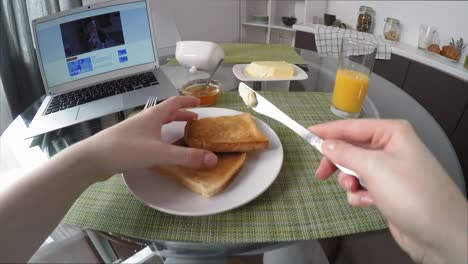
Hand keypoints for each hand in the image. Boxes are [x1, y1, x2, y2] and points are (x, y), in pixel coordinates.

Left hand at [79, 96, 217, 178]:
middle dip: (181, 114)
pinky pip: (149, 134)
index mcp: (153, 115)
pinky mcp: (127, 141)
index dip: (188, 102)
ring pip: (157, 123)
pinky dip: (160, 136)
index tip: (200, 103)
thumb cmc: (126, 150)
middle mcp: (144, 119)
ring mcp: (134, 129)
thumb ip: (187, 157)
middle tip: (195, 119)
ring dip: (171, 125)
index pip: (175, 102)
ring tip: (181, 132)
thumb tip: (213, 159)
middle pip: (166, 112)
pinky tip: (160, 148)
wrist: (93, 158)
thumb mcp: (160, 153)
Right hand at [309, 119, 466, 263]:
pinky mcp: (387, 189)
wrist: (439, 233)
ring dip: (350, 182)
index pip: (352, 127)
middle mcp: (391, 147)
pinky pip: (363, 185)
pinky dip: (360, 194)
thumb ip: (345, 153)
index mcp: (391, 133)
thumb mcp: (373, 168)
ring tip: (355, 191)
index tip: (306, 134)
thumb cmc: (409, 193)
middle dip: (339, 163)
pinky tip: (368, 203)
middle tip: (321, 174)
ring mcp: (390, 169)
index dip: (328, 131)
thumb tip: (325, 143)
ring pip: (354, 169)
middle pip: (351, 148)